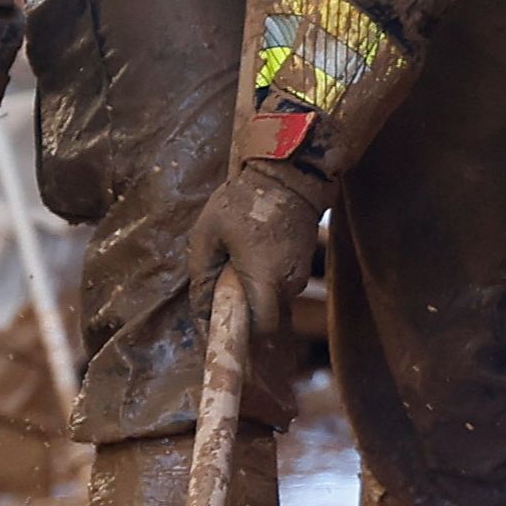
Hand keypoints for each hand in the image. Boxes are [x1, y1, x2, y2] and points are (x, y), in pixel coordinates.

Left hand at [188, 159, 326, 335]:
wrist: (289, 175)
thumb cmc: (244, 201)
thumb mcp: (208, 234)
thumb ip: (202, 275)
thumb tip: (202, 310)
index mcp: (265, 278)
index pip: (261, 327)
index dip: (241, 329)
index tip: (220, 319)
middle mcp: (288, 283)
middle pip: (265, 315)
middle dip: (243, 307)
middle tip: (224, 278)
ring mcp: (300, 274)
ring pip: (272, 299)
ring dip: (253, 289)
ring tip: (240, 256)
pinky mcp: (304, 264)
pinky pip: (280, 283)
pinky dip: (264, 276)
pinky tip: (255, 250)